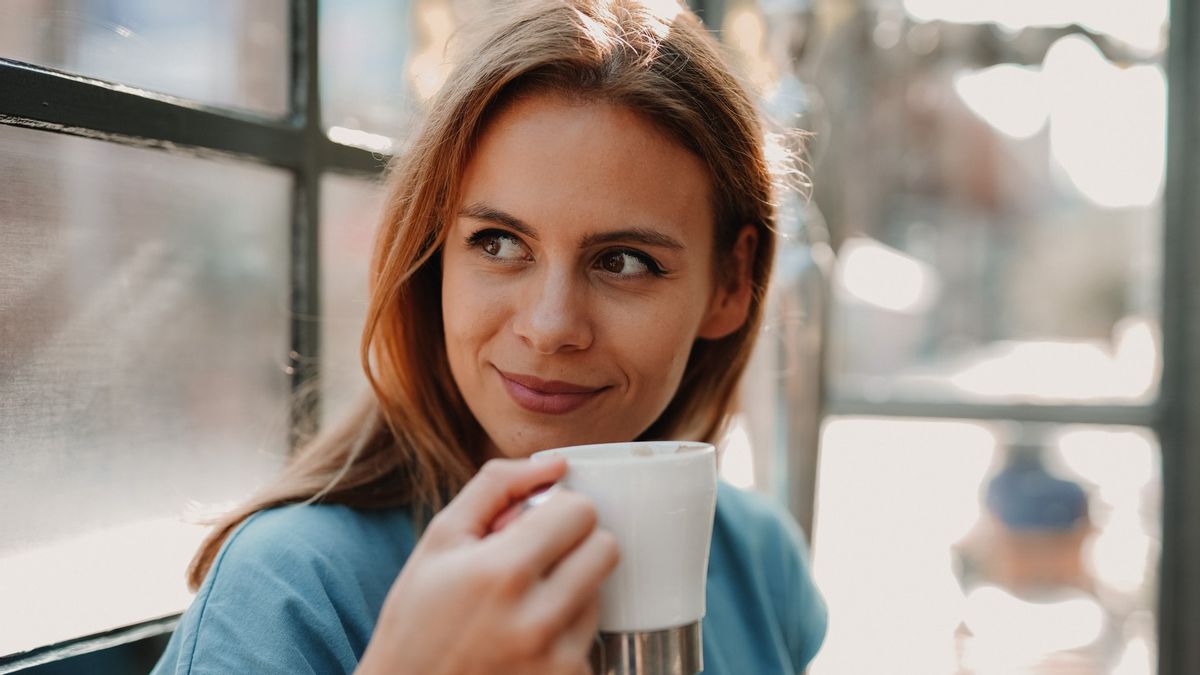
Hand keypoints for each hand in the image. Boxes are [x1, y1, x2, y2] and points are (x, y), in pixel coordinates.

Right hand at [356, 457, 619, 674]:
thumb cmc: (416, 620)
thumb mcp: (440, 540)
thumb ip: (497, 487)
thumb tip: (558, 463)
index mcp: (502, 573)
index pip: (582, 512)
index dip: (557, 511)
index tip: (533, 526)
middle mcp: (537, 621)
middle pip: (605, 549)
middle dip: (574, 545)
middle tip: (534, 560)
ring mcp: (557, 661)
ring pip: (600, 593)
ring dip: (570, 591)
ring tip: (519, 608)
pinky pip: (589, 639)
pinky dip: (564, 633)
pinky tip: (523, 641)